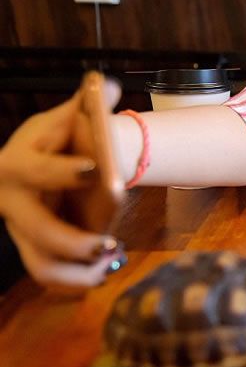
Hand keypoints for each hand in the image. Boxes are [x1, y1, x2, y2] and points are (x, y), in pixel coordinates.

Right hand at [0, 80, 124, 289]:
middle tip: (108, 242)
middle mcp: (14, 202)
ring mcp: (22, 229)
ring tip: (110, 262)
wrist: (48, 162)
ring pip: (40, 264)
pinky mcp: (35, 248)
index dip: (65, 172)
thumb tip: (104, 85)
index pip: (38, 170)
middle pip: (37, 229)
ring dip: (76, 271)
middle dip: (72, 240)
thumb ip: (87, 103)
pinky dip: (76, 280)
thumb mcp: (66, 118)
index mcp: (19, 164)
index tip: (97, 170)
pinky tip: (104, 271)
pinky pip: (50, 275)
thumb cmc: (59, 140)